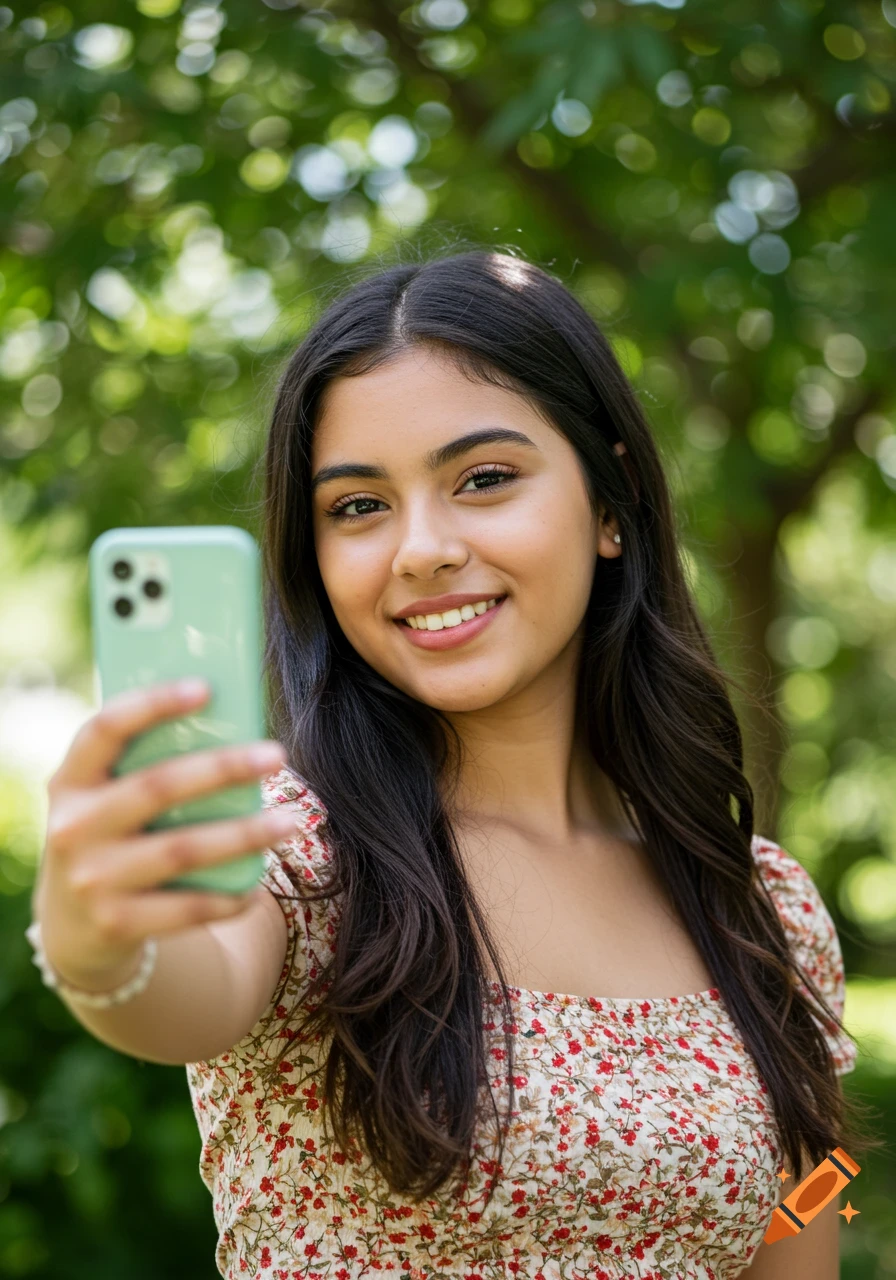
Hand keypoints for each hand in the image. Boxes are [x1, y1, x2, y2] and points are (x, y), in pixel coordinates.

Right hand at [32, 679, 296, 988]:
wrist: (73, 926)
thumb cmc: (113, 835)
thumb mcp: (107, 797)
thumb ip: (146, 764)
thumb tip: (234, 724)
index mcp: (72, 780)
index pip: (104, 729)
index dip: (151, 704)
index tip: (205, 687)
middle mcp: (74, 827)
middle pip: (157, 787)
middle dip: (222, 768)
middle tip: (276, 753)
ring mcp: (93, 879)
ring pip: (182, 850)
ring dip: (243, 835)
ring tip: (289, 821)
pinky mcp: (117, 924)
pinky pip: (186, 907)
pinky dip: (228, 896)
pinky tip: (259, 883)